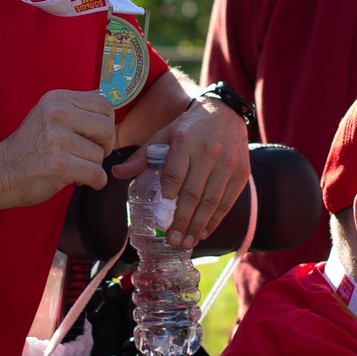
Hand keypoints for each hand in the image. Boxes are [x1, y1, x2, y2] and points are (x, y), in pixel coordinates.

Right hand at [0, 89, 118, 206]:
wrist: (0, 171)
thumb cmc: (28, 148)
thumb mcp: (47, 114)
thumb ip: (75, 107)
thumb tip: (107, 103)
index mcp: (57, 100)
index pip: (103, 104)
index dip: (107, 123)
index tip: (97, 136)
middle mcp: (57, 114)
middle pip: (107, 128)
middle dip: (104, 146)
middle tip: (89, 155)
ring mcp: (57, 139)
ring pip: (100, 155)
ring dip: (93, 166)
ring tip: (74, 167)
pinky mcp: (59, 165)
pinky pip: (96, 174)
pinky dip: (95, 182)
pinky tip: (80, 180)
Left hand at [145, 96, 252, 246]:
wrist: (225, 113)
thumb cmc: (188, 129)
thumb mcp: (163, 136)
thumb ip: (141, 157)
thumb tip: (115, 173)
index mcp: (184, 142)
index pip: (173, 174)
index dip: (167, 197)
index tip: (162, 216)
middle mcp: (208, 153)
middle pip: (193, 193)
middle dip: (182, 221)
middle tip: (173, 240)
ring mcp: (228, 163)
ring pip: (211, 201)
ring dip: (198, 226)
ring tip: (187, 243)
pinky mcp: (242, 172)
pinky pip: (228, 201)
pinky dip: (215, 220)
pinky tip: (204, 232)